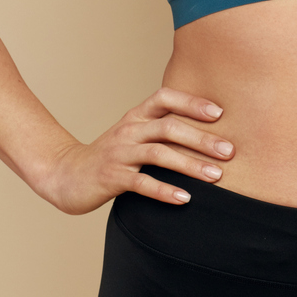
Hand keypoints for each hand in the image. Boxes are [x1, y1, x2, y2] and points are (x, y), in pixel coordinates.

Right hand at [33, 87, 229, 213]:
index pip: (165, 98)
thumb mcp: (136, 135)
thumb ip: (164, 129)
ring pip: (158, 154)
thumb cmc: (113, 156)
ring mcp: (119, 153)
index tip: (220, 113)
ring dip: (190, 165)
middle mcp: (129, 130)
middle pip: (169, 128)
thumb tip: (213, 132)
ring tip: (216, 176)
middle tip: (230, 152)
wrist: (66, 175)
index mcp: (137, 116)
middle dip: (203, 139)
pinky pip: (141, 183)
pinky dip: (165, 190)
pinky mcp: (111, 177)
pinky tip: (185, 198)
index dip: (192, 102)